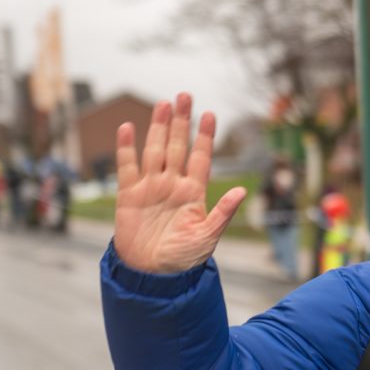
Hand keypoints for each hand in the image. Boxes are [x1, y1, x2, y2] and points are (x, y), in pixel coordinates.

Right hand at [114, 94, 246, 272]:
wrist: (152, 274)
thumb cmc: (183, 258)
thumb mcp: (208, 236)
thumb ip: (223, 213)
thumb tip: (242, 191)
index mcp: (194, 192)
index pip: (201, 157)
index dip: (205, 137)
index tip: (210, 114)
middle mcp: (173, 184)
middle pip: (178, 146)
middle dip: (181, 122)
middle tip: (184, 95)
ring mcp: (151, 187)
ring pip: (155, 150)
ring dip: (158, 127)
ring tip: (163, 103)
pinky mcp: (129, 194)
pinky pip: (127, 167)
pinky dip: (126, 148)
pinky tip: (127, 127)